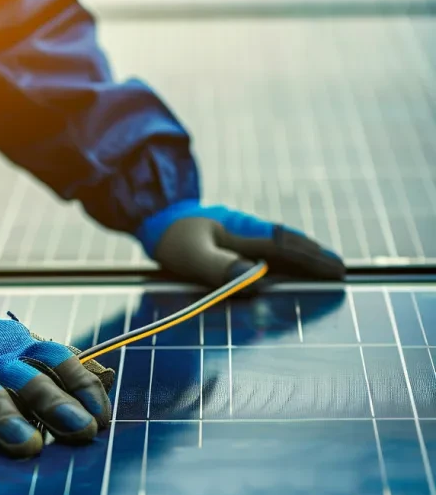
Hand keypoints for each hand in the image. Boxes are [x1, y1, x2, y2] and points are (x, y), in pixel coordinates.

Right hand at [0, 316, 114, 459]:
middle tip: (82, 430)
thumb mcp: (14, 356)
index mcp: (20, 348)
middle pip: (31, 380)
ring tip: (29, 447)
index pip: (59, 360)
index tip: (101, 418)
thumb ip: (47, 379)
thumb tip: (95, 414)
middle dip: (57, 406)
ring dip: (9, 420)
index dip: (82, 387)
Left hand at [136, 201, 345, 286]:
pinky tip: (287, 262)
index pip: (285, 247)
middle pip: (289, 243)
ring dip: (302, 254)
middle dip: (315, 257)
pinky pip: (266, 246)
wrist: (153, 213)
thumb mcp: (191, 255)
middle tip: (341, 270)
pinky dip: (284, 254)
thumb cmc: (171, 237)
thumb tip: (258, 281)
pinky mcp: (231, 236)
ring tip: (325, 265)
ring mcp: (240, 231)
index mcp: (242, 233)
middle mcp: (247, 230)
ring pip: (280, 243)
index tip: (337, 270)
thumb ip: (220, 267)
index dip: (312, 260)